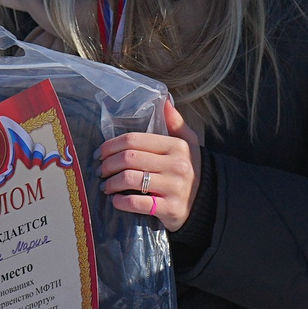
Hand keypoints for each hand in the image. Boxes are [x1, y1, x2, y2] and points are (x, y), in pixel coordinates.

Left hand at [96, 101, 199, 232]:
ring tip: (106, 186)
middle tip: (100, 170)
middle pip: (128, 158)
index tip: (100, 154)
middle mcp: (177, 165)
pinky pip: (137, 202)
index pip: (134, 140)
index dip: (111, 146)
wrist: (207, 202)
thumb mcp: (189, 143)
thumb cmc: (190, 169)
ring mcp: (174, 187)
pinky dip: (121, 202)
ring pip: (129, 179)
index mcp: (177, 146)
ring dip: (110, 183)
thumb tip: (164, 100)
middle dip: (107, 165)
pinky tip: (116, 200)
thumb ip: (175, 122)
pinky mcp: (170, 208)